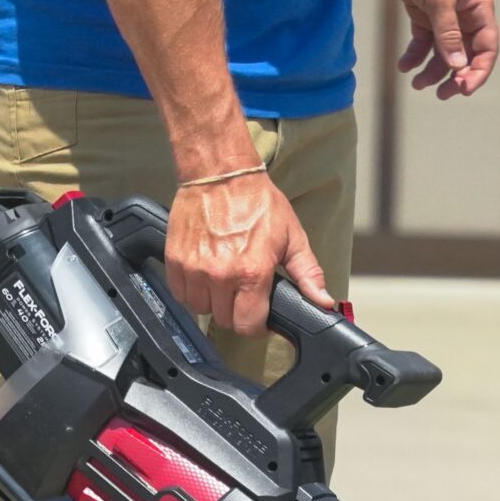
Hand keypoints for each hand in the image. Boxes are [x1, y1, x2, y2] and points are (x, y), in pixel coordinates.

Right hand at [164, 168, 335, 337]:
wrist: (221, 174)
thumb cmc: (257, 201)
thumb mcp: (292, 237)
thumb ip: (308, 273)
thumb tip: (324, 302)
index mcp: (252, 273)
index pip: (248, 326)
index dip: (256, 326)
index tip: (258, 317)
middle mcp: (220, 275)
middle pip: (225, 320)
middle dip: (235, 312)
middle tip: (242, 293)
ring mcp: (194, 269)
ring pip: (200, 309)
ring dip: (212, 302)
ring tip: (222, 283)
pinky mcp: (175, 260)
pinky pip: (180, 293)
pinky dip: (190, 290)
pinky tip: (203, 277)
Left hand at [379, 0, 498, 98]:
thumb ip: (447, 33)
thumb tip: (457, 65)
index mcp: (478, 9)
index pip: (487, 48)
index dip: (478, 71)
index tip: (463, 89)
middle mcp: (465, 17)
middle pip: (466, 56)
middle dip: (455, 77)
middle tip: (442, 94)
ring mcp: (445, 18)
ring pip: (444, 54)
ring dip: (433, 71)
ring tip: (416, 83)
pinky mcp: (425, 16)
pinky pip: (424, 44)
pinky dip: (415, 56)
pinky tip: (404, 66)